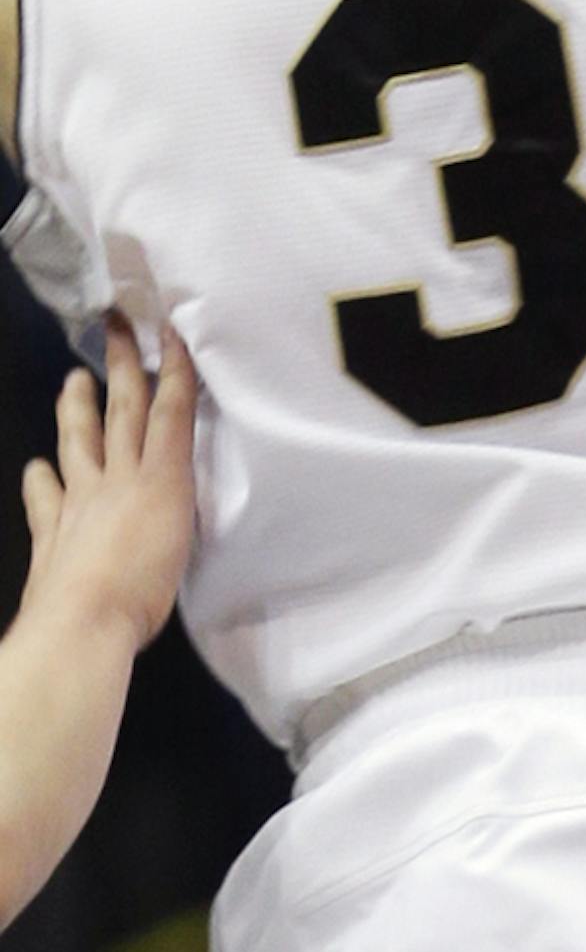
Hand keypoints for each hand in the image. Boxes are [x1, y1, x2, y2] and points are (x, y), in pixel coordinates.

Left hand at [20, 326, 195, 655]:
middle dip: (123, 365)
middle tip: (116, 325)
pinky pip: (44, 496)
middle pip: (122, 411)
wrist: (80, 626)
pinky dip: (40, 479)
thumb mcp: (182, 547)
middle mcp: (118, 480)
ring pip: (78, 441)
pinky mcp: (50, 531)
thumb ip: (175, 513)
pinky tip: (36, 467)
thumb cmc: (143, 594)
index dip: (174, 368)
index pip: (171, 412)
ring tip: (74, 378)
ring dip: (77, 407)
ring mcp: (79, 502)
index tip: (172, 329)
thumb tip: (170, 502)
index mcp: (160, 482)